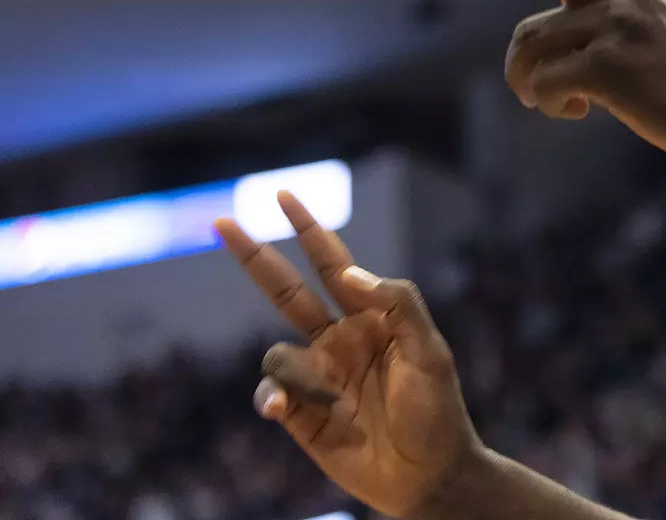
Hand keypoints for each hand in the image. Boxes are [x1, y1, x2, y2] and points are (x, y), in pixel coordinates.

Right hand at [215, 192, 481, 517]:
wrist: (428, 474)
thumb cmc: (437, 409)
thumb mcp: (430, 351)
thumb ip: (397, 304)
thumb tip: (348, 272)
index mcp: (370, 318)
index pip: (332, 264)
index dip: (309, 230)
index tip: (284, 197)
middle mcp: (337, 340)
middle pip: (285, 291)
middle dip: (256, 257)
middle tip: (223, 223)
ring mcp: (318, 376)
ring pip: (278, 353)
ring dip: (299, 374)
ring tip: (338, 404)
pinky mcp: (301, 415)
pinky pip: (271, 392)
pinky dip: (273, 395)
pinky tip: (283, 408)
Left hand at [416, 0, 665, 162]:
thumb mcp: (660, 16)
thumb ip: (608, 5)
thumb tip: (544, 32)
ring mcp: (614, 21)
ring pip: (526, 46)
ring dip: (528, 83)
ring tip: (559, 101)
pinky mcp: (608, 64)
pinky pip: (543, 84)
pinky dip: (551, 104)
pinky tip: (579, 112)